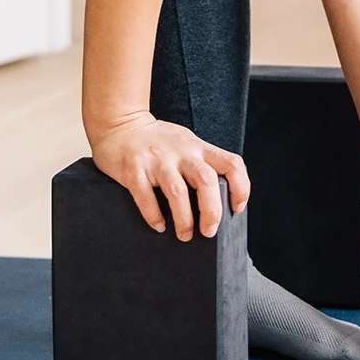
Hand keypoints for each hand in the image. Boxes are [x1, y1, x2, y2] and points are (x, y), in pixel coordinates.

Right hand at [88, 115, 250, 240]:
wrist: (118, 124)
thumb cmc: (157, 141)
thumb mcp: (186, 143)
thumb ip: (201, 163)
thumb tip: (218, 200)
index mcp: (198, 147)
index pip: (232, 164)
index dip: (240, 188)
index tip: (236, 209)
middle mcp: (181, 152)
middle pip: (207, 180)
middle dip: (211, 211)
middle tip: (208, 231)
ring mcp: (157, 160)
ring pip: (178, 192)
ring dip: (184, 219)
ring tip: (184, 235)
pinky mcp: (134, 169)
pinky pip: (146, 197)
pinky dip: (154, 216)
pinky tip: (159, 225)